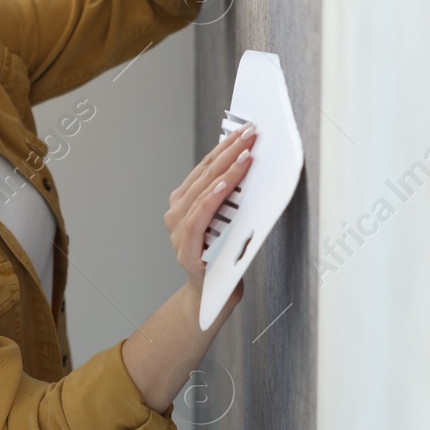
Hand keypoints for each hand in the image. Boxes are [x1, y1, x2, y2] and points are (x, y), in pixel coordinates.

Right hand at [165, 120, 255, 308]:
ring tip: (244, 154)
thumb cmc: (225, 258)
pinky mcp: (187, 252)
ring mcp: (178, 233)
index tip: (245, 131)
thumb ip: (232, 198)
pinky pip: (198, 218)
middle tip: (250, 134)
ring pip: (200, 193)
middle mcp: (175, 215)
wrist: (214, 299)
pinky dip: (211, 200)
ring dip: (225, 171)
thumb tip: (253, 164)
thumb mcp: (230, 220)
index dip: (225, 147)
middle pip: (204, 176)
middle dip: (229, 152)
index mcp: (184, 203)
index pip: (206, 168)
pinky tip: (225, 185)